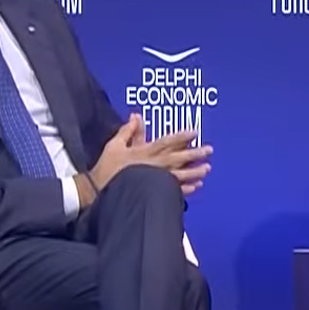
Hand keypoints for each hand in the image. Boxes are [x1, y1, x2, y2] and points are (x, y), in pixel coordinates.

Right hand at [89, 115, 213, 194]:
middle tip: (209, 150)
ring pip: (180, 174)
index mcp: (144, 152)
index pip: (167, 142)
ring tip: (207, 169)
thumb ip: (127, 131)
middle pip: (178, 157)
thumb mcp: (114, 145)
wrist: (98, 192)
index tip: (194, 133)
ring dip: (195, 171)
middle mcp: (154, 165)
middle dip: (195, 153)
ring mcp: (155, 180)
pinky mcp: (153, 193)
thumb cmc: (106, 169)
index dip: (181, 137)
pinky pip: (173, 191)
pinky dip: (186, 189)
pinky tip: (196, 186)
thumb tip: (136, 116)